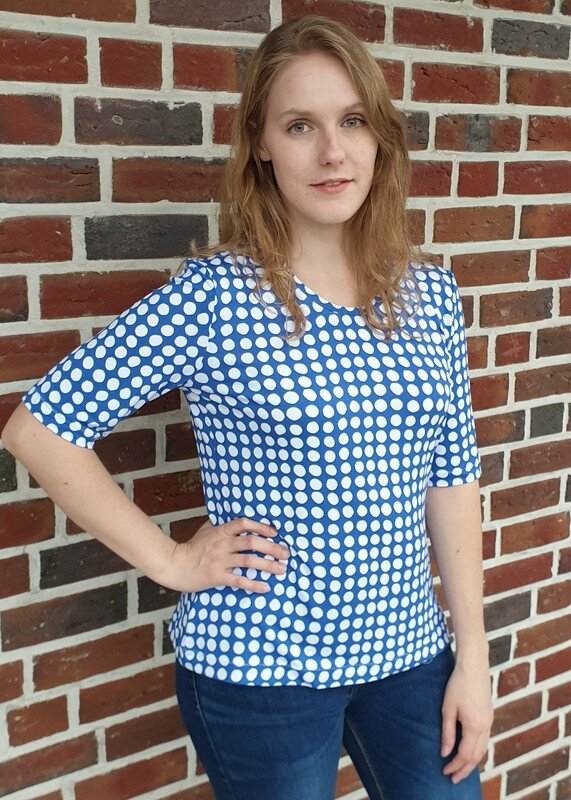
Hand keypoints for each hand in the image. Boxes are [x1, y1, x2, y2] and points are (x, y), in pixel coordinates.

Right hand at [164, 517, 290, 593]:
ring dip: (268, 565)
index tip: (275, 533)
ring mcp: (220, 561)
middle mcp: (222, 544)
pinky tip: (265, 587)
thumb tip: (235, 520)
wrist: (174, 565)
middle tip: (286, 553)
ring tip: (282, 569)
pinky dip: (254, 584)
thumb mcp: (205, 530)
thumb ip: (220, 524)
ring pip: (248, 561)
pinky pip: (239, 580)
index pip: (244, 523)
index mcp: (220, 531)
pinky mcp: (217, 577)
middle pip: (251, 542)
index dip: (261, 526)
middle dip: (272, 547)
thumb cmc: (190, 548)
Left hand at [440, 653, 492, 783]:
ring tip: (461, 769)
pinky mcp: (489, 716)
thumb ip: (447, 732)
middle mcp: (485, 727)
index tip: (444, 772)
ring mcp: (489, 721)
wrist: (474, 665)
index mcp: (475, 726)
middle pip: (476, 757)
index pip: (464, 755)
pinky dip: (477, 750)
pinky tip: (469, 751)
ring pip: (482, 749)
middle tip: (453, 779)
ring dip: (472, 762)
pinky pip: (485, 740)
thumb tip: (445, 753)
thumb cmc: (457, 684)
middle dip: (464, 769)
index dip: (455, 766)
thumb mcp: (447, 708)